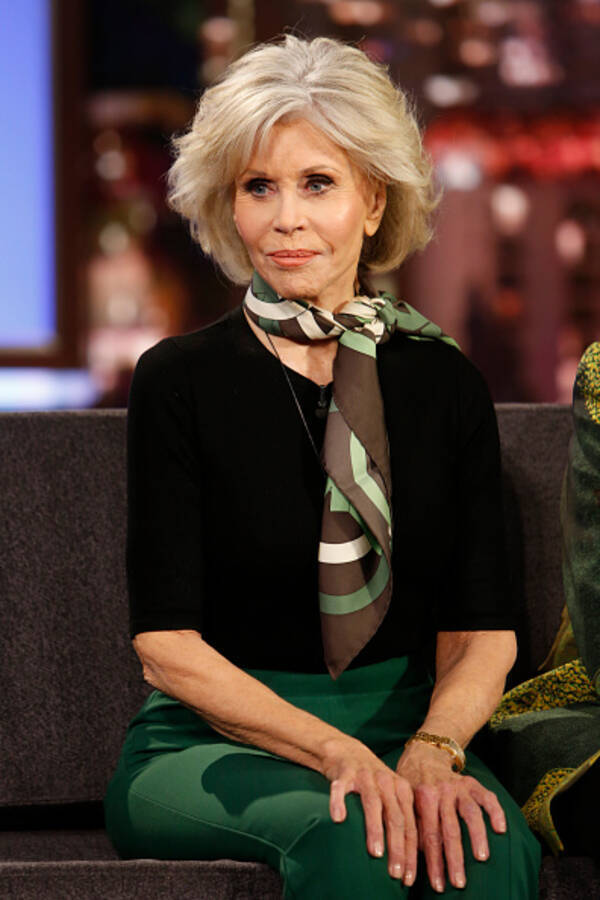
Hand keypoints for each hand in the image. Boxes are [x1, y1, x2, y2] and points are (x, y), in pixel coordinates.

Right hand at [322, 737, 417, 884]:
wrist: (347, 750)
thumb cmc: (372, 781)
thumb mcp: (392, 794)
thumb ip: (402, 817)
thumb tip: (413, 856)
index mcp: (402, 789)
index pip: (411, 825)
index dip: (411, 853)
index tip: (409, 878)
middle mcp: (386, 781)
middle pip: (396, 817)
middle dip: (397, 847)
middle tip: (395, 873)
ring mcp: (365, 776)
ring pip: (372, 804)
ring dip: (375, 829)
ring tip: (375, 853)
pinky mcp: (344, 773)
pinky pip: (341, 788)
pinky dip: (339, 802)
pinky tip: (338, 817)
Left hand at [396, 741, 505, 892]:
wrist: (425, 752)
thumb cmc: (413, 783)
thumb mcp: (407, 801)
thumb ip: (413, 826)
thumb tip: (415, 859)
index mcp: (423, 798)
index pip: (429, 836)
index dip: (433, 862)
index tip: (437, 885)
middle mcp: (442, 792)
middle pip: (450, 830)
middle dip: (454, 859)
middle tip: (459, 883)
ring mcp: (459, 787)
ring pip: (470, 814)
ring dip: (477, 837)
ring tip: (482, 859)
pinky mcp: (473, 783)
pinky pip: (487, 797)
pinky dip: (495, 812)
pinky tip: (501, 829)